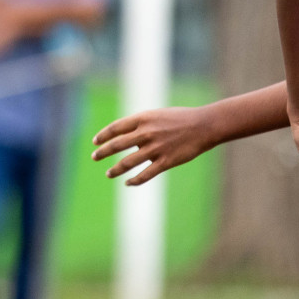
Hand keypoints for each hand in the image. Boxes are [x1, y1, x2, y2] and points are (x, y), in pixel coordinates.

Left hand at [91, 107, 218, 185]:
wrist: (204, 125)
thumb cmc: (180, 118)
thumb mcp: (156, 115)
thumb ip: (140, 125)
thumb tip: (126, 138)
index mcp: (142, 119)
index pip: (115, 128)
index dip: (103, 136)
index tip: (95, 142)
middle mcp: (145, 133)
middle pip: (116, 145)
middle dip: (102, 152)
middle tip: (94, 157)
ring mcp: (155, 148)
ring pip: (127, 162)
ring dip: (115, 169)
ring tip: (108, 173)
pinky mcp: (165, 161)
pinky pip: (145, 175)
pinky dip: (134, 180)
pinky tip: (127, 183)